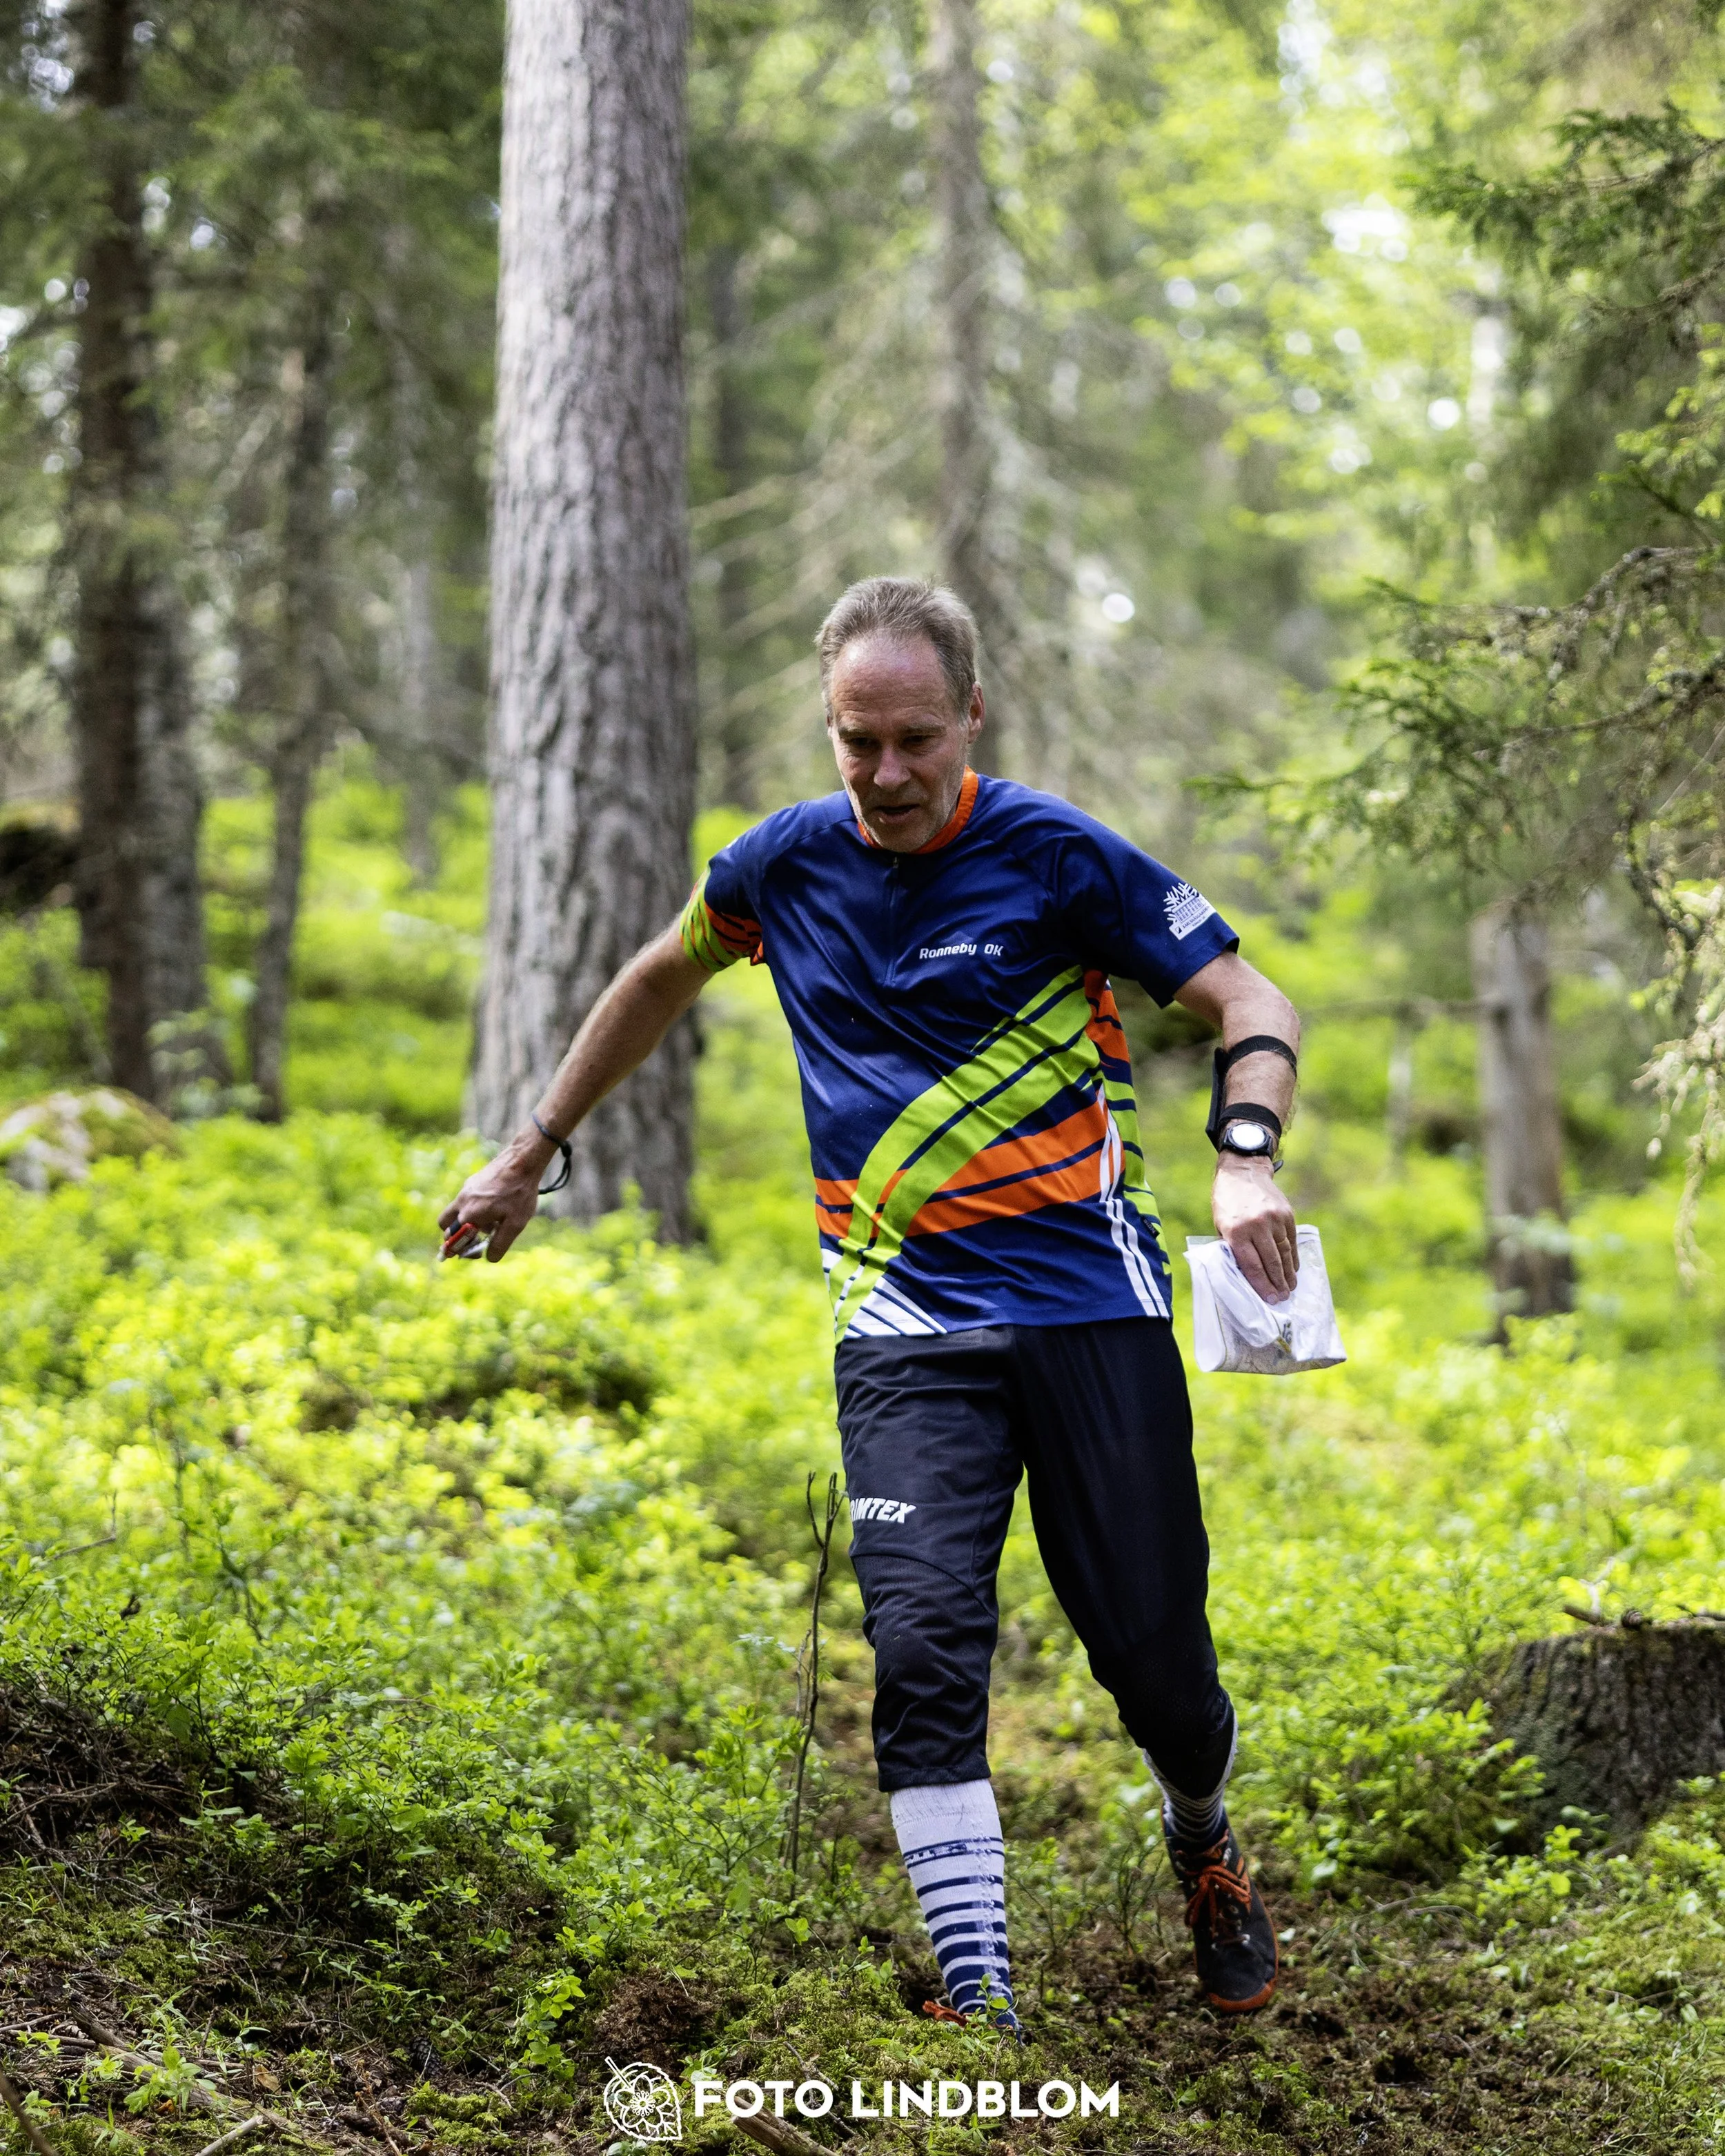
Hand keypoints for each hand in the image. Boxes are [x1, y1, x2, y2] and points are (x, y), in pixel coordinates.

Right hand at [437, 1134, 552, 1263]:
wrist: (523, 1160)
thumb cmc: (520, 1192)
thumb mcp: (515, 1224)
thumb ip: (500, 1244)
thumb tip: (489, 1257)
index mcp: (469, 1214)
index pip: (451, 1239)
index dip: (458, 1250)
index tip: (471, 1253)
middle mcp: (462, 1201)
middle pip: (445, 1225)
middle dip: (455, 1235)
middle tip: (475, 1239)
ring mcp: (466, 1189)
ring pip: (457, 1211)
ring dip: (467, 1221)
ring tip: (492, 1222)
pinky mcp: (473, 1180)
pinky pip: (467, 1200)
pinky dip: (474, 1208)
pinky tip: (496, 1207)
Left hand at [1211, 1154, 1298, 1302]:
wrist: (1242, 1171)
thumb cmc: (1226, 1202)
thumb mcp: (1221, 1225)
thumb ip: (1233, 1248)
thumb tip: (1246, 1274)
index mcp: (1236, 1231)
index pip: (1252, 1265)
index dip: (1262, 1285)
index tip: (1269, 1300)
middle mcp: (1257, 1225)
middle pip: (1272, 1262)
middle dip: (1277, 1284)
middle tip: (1282, 1299)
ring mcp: (1275, 1219)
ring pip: (1285, 1253)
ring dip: (1288, 1274)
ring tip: (1290, 1288)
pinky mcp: (1287, 1214)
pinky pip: (1291, 1241)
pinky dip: (1294, 1257)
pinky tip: (1294, 1269)